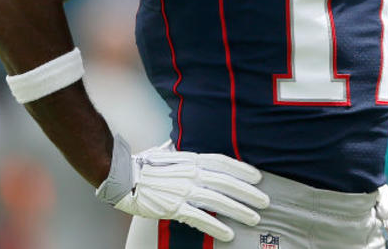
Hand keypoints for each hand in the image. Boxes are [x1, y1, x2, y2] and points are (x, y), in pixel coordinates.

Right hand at [99, 139, 269, 241]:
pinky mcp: (174, 207)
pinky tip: (228, 233)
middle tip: (265, 201)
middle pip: (227, 182)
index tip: (258, 177)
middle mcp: (192, 173)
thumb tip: (194, 156)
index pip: (224, 163)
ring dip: (239, 210)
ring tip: (254, 218)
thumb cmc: (144, 166)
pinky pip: (201, 218)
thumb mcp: (169, 154)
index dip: (243, 170)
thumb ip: (185, 157)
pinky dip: (217, 226)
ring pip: (219, 200)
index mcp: (192, 159)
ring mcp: (184, 190)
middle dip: (249, 193)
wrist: (122, 176)